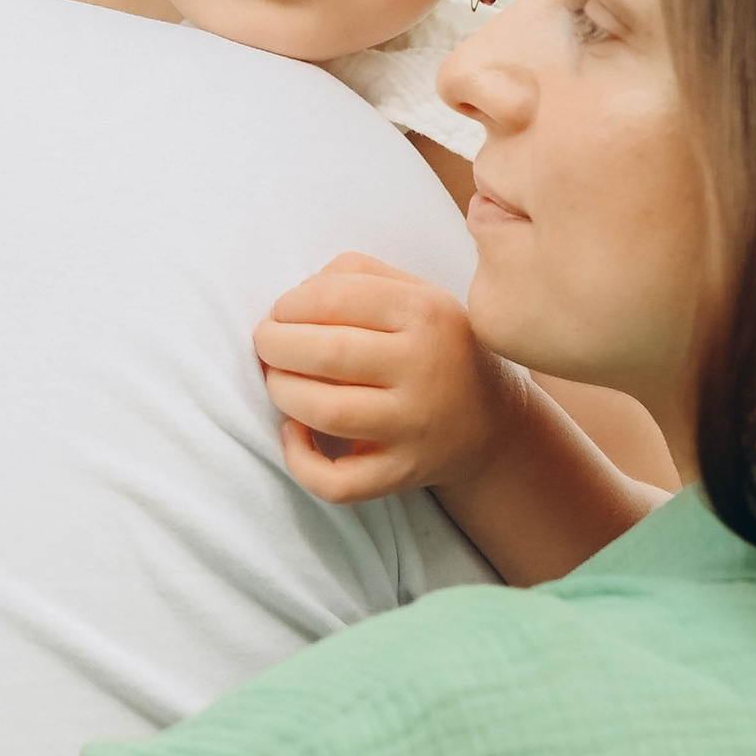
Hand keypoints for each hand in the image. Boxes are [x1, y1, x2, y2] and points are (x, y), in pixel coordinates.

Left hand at [253, 252, 523, 505]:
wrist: (489, 420)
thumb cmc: (433, 346)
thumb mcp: (414, 292)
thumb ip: (356, 275)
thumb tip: (297, 294)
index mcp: (424, 313)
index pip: (334, 298)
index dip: (289, 304)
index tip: (280, 313)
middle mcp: (423, 368)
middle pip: (326, 353)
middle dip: (275, 345)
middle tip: (266, 344)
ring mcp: (413, 426)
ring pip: (326, 412)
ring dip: (282, 393)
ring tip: (278, 381)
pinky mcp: (402, 472)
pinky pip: (337, 481)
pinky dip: (300, 460)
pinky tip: (293, 433)